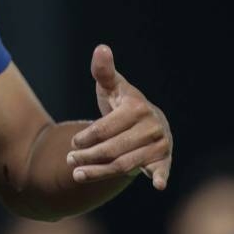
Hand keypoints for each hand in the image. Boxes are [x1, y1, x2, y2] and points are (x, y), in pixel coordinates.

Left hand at [67, 44, 172, 189]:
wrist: (146, 121)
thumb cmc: (123, 103)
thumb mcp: (112, 87)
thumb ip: (103, 71)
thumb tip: (101, 48)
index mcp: (137, 107)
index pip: (106, 128)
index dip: (87, 137)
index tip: (72, 143)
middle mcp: (151, 126)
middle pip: (114, 148)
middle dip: (89, 156)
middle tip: (69, 161)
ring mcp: (159, 144)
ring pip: (126, 164)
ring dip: (101, 172)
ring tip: (77, 174)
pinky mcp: (164, 159)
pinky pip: (163, 169)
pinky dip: (162, 176)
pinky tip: (158, 185)